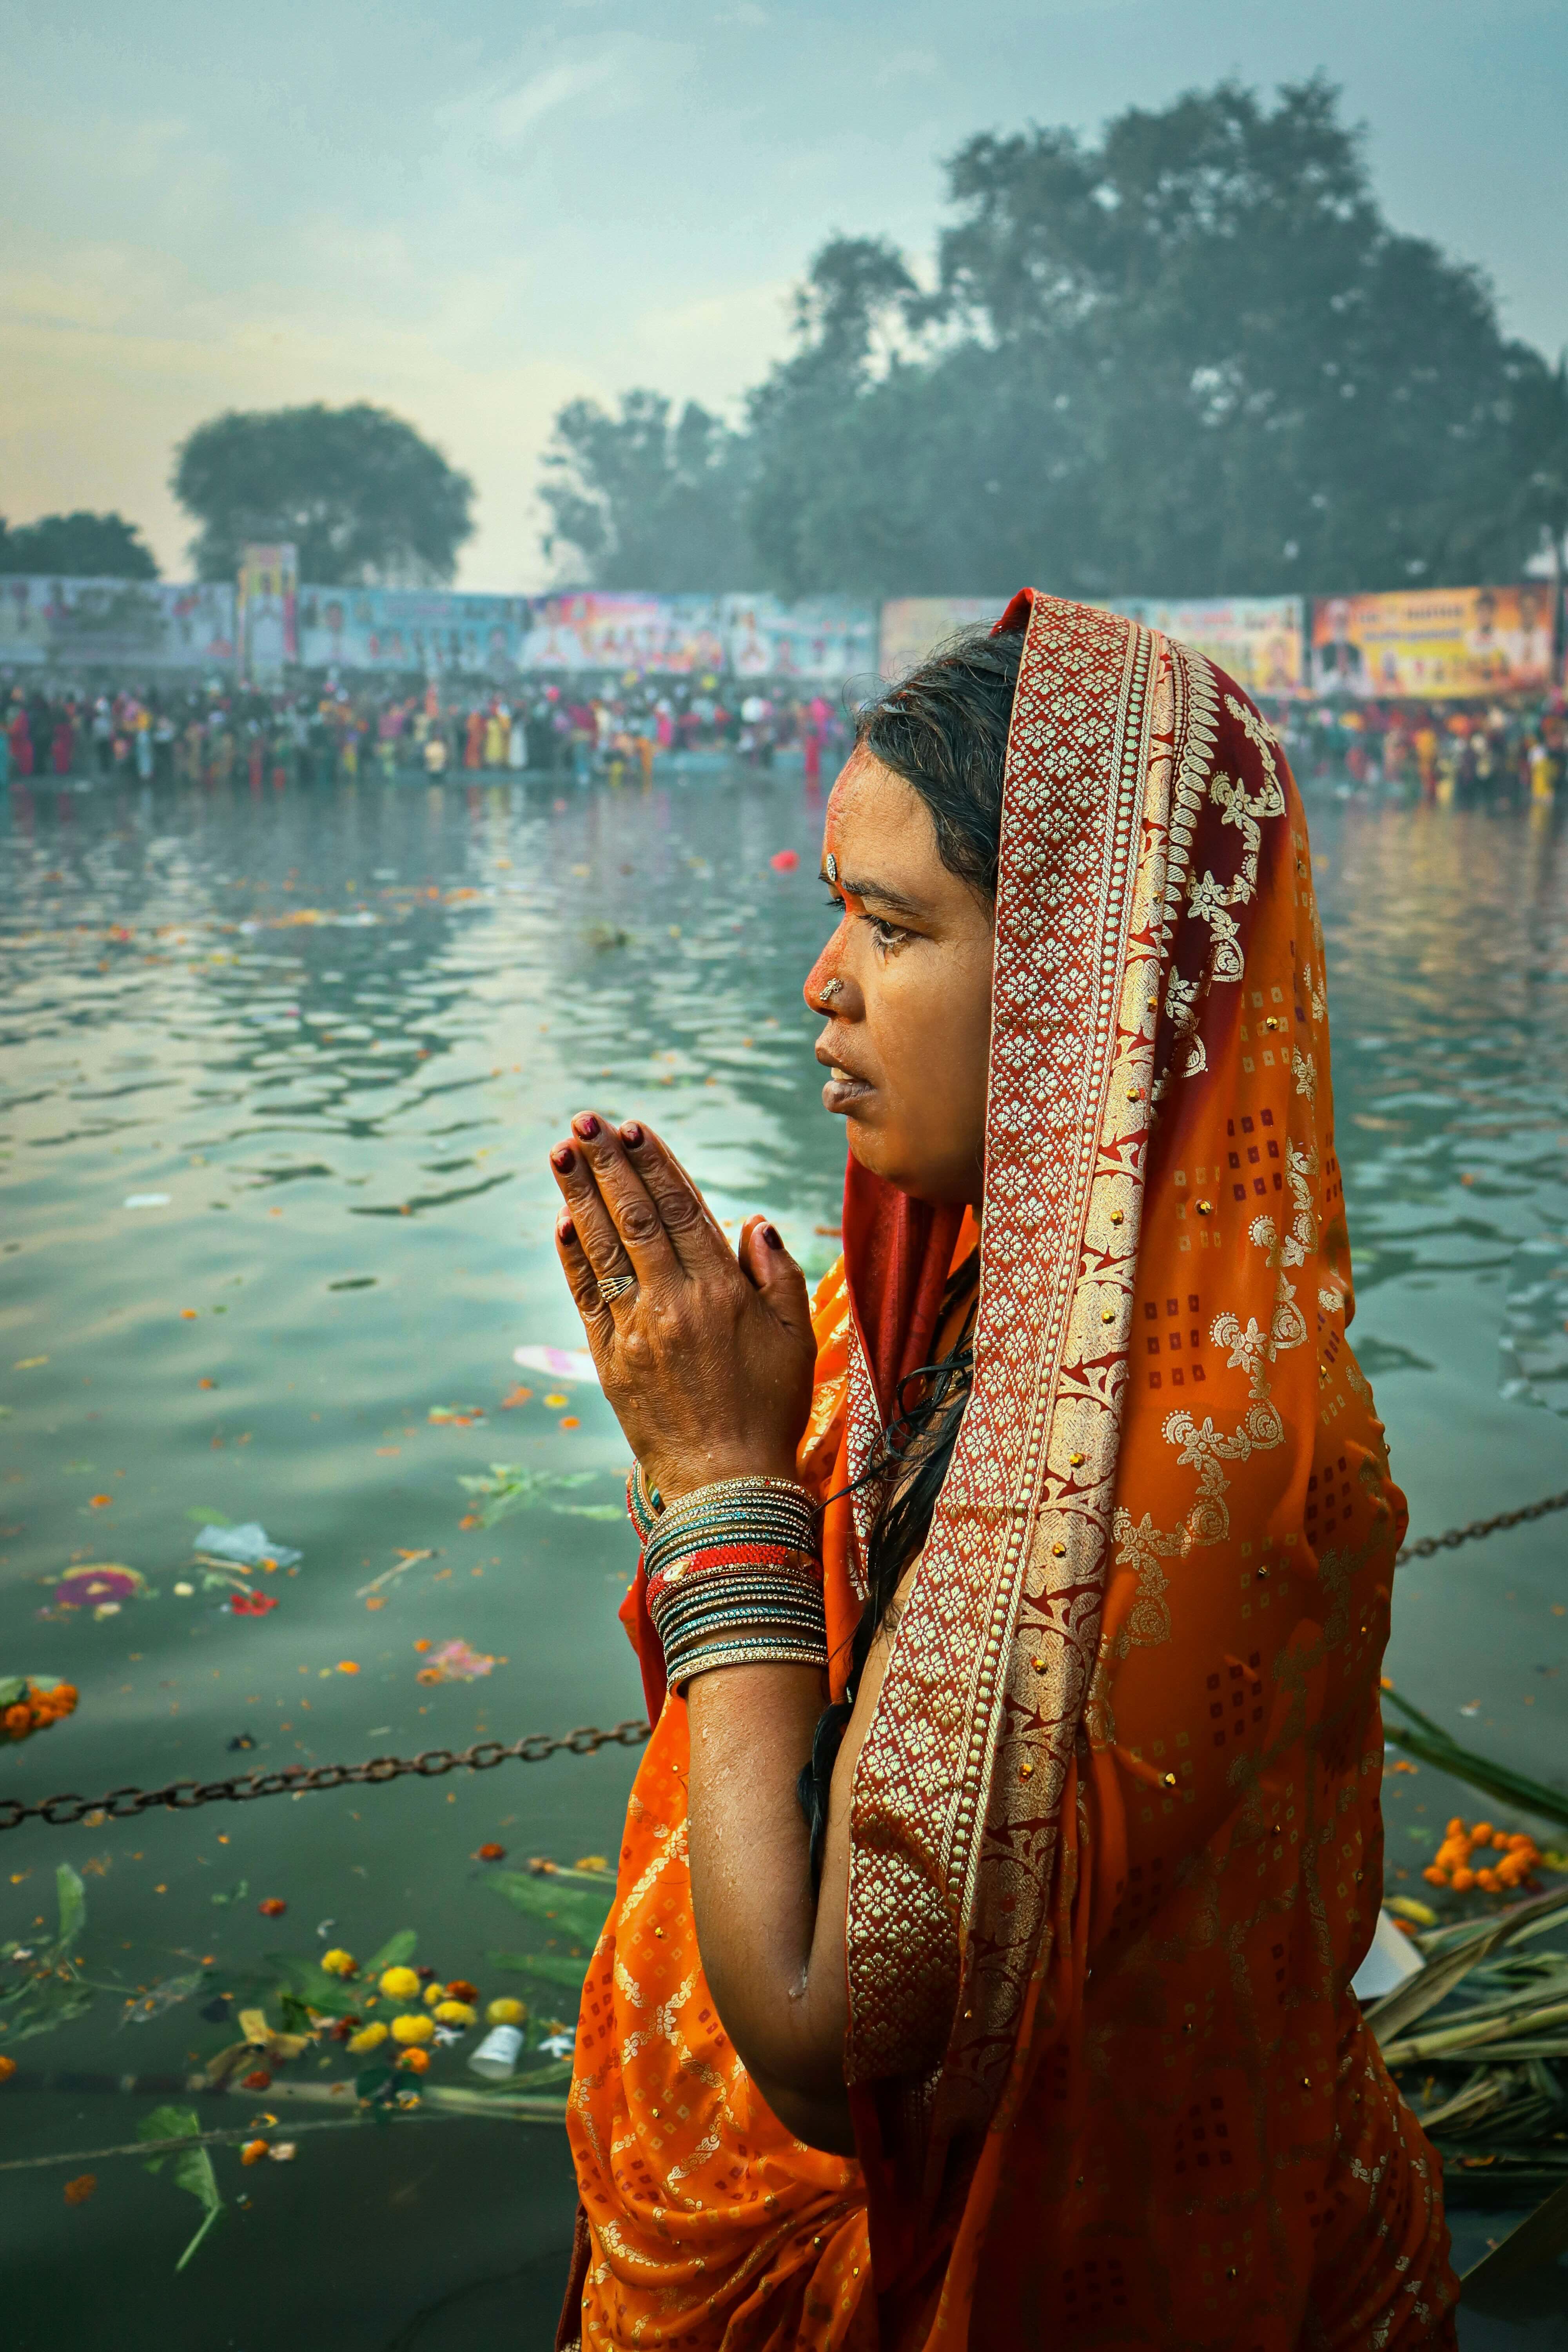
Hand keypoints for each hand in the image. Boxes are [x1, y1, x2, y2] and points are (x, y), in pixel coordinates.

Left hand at [549, 1112, 816, 1500]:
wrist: (729, 1484)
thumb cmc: (771, 1407)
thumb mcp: (796, 1336)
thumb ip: (778, 1273)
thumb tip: (753, 1222)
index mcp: (723, 1291)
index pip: (682, 1209)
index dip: (655, 1164)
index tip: (633, 1128)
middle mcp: (675, 1303)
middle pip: (636, 1217)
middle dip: (608, 1164)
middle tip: (585, 1121)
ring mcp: (636, 1330)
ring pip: (604, 1248)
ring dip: (580, 1195)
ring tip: (561, 1152)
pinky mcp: (608, 1359)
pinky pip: (585, 1296)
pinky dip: (573, 1256)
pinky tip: (563, 1221)